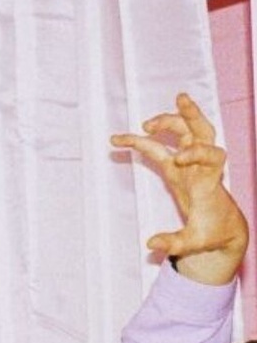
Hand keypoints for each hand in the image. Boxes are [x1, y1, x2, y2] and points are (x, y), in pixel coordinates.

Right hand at [111, 92, 248, 284]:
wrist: (222, 227)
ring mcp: (188, 164)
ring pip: (182, 133)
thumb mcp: (194, 242)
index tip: (178, 159)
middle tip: (180, 99)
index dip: (197, 152)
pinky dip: (141, 142)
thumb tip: (149, 243)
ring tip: (144, 125)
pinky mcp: (176, 168)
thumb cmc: (212, 233)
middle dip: (192, 114)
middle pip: (202, 131)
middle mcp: (201, 166)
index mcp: (209, 181)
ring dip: (166, 122)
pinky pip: (158, 149)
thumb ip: (174, 243)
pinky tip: (120, 140)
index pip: (213, 156)